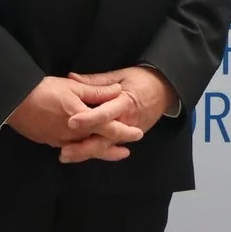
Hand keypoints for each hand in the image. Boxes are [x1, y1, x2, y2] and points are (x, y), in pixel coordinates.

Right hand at [5, 75, 144, 161]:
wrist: (13, 102)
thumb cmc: (43, 90)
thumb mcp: (73, 87)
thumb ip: (97, 91)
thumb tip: (118, 91)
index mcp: (82, 119)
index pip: (109, 129)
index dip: (125, 132)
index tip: (138, 134)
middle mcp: (73, 134)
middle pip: (99, 145)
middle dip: (113, 149)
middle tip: (126, 151)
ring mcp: (60, 141)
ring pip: (85, 149)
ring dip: (98, 151)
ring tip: (110, 152)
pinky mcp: (50, 142)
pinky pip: (71, 148)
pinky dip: (82, 149)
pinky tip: (85, 147)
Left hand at [60, 67, 174, 161]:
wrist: (165, 90)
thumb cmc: (142, 80)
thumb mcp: (120, 75)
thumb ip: (95, 81)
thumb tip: (72, 78)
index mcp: (124, 103)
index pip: (105, 114)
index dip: (88, 119)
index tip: (71, 122)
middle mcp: (127, 121)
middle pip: (104, 138)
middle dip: (84, 147)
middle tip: (65, 151)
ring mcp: (128, 132)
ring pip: (106, 147)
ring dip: (86, 153)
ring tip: (67, 156)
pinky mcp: (127, 137)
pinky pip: (110, 147)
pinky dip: (96, 152)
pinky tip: (80, 157)